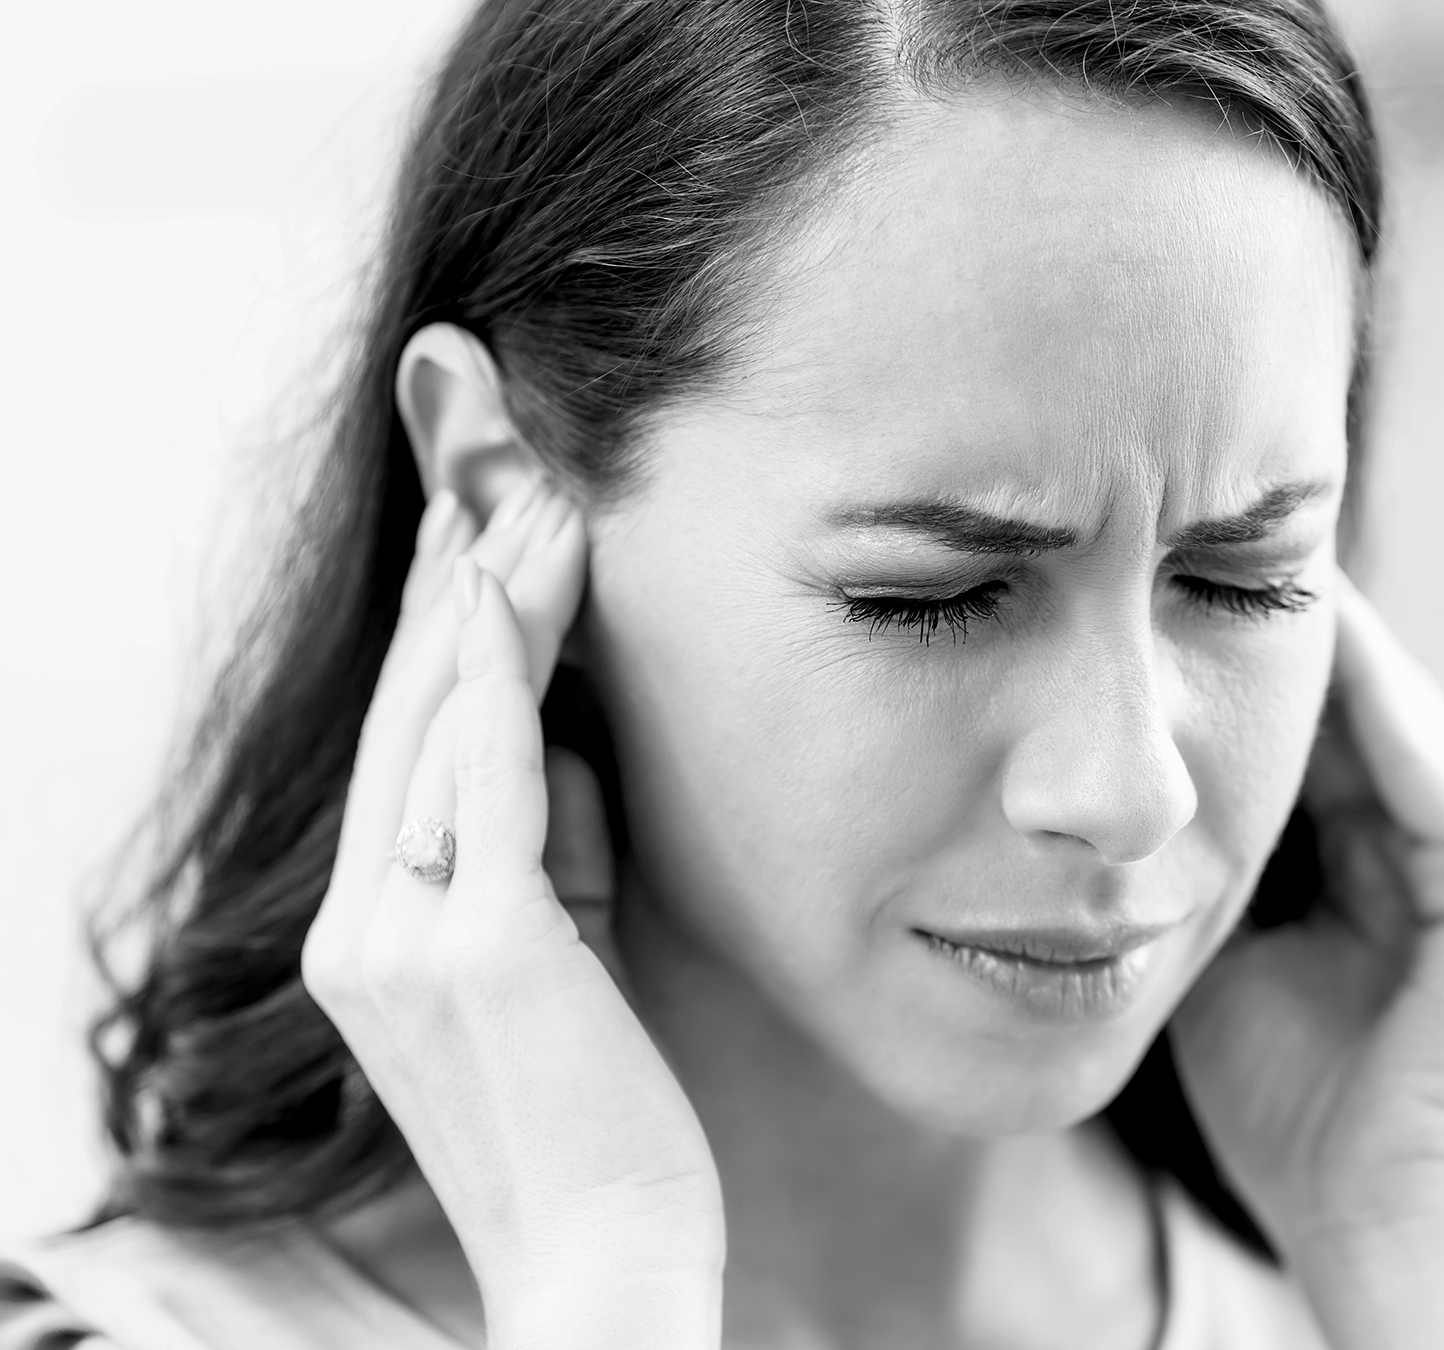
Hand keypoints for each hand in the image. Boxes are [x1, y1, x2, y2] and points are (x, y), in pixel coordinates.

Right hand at [301, 483, 721, 1349]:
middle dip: (456, 574)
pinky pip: (487, 776)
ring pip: (441, 721)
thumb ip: (556, 855)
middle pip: (408, 711)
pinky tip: (520, 575)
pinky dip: (502, 667)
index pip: (408, 746)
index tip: (482, 520)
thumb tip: (581, 748)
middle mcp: (363, 927)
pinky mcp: (476, 946)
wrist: (606, 1261)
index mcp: (374, 934)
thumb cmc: (600, 1122)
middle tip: (495, 453)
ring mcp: (404, 937)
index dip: (445, 626)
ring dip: (489, 589)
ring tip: (535, 482)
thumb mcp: (566, 959)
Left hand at [1172, 574, 1443, 1348]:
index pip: (1306, 740)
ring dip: (1339, 643)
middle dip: (1284, 634)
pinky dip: (1387, 706)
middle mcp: (1428, 851)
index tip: (1168, 593)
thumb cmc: (1289, 1111)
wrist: (1376, 1218)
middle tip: (1213, 536)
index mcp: (1365, 869)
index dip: (1239, 666)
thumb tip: (1109, 801)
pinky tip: (1332, 636)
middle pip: (1351, 713)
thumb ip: (1191, 874)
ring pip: (1399, 723)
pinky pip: (1439, 776)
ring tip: (1273, 557)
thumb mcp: (1215, 960)